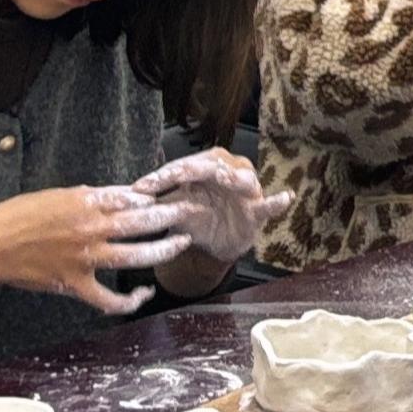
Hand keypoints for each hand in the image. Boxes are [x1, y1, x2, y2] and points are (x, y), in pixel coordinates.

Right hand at [0, 186, 196, 314]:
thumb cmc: (16, 217)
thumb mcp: (56, 195)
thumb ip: (90, 197)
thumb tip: (120, 196)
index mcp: (85, 203)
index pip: (132, 196)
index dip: (156, 195)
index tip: (173, 192)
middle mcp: (91, 229)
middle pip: (143, 221)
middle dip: (173, 215)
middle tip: (193, 210)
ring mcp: (86, 259)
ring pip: (137, 256)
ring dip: (165, 250)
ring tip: (182, 242)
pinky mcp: (75, 284)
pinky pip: (109, 299)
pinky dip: (130, 300)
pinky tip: (144, 293)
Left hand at [130, 149, 292, 263]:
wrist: (215, 244)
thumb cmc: (196, 219)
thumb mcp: (174, 209)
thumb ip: (158, 201)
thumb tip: (127, 196)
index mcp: (204, 168)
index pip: (182, 167)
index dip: (161, 176)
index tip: (140, 187)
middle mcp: (227, 172)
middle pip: (210, 167)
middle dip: (190, 171)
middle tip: (172, 177)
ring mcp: (245, 191)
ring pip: (241, 180)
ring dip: (234, 178)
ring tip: (227, 178)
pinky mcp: (257, 211)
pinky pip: (269, 206)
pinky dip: (277, 202)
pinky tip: (285, 198)